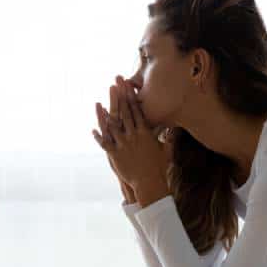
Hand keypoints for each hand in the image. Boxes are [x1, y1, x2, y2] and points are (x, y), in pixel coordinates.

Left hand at [93, 75, 169, 191]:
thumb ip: (167, 138)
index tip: (128, 85)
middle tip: (115, 83)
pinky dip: (98, 137)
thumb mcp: (165, 150)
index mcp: (145, 133)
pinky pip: (104, 144)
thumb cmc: (159, 167)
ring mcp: (123, 145)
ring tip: (99, 102)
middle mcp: (133, 136)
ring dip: (104, 114)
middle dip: (119, 97)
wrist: (150, 183)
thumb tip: (173, 130)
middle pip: (125, 113)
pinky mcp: (115, 155)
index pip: (137, 111)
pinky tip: (93, 130)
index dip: (131, 97)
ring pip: (112, 126)